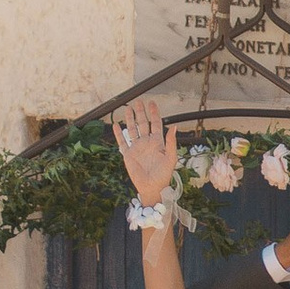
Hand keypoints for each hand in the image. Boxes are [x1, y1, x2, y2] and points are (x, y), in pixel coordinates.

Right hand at [111, 97, 178, 216]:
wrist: (153, 187)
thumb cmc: (164, 174)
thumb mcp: (171, 157)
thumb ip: (171, 142)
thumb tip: (174, 126)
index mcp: (157, 142)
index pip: (155, 123)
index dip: (154, 113)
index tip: (152, 103)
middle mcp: (146, 142)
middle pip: (142, 124)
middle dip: (141, 112)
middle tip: (138, 101)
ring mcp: (137, 148)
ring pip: (132, 130)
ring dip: (130, 120)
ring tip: (127, 109)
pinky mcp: (128, 155)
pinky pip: (122, 142)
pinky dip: (118, 134)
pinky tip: (115, 125)